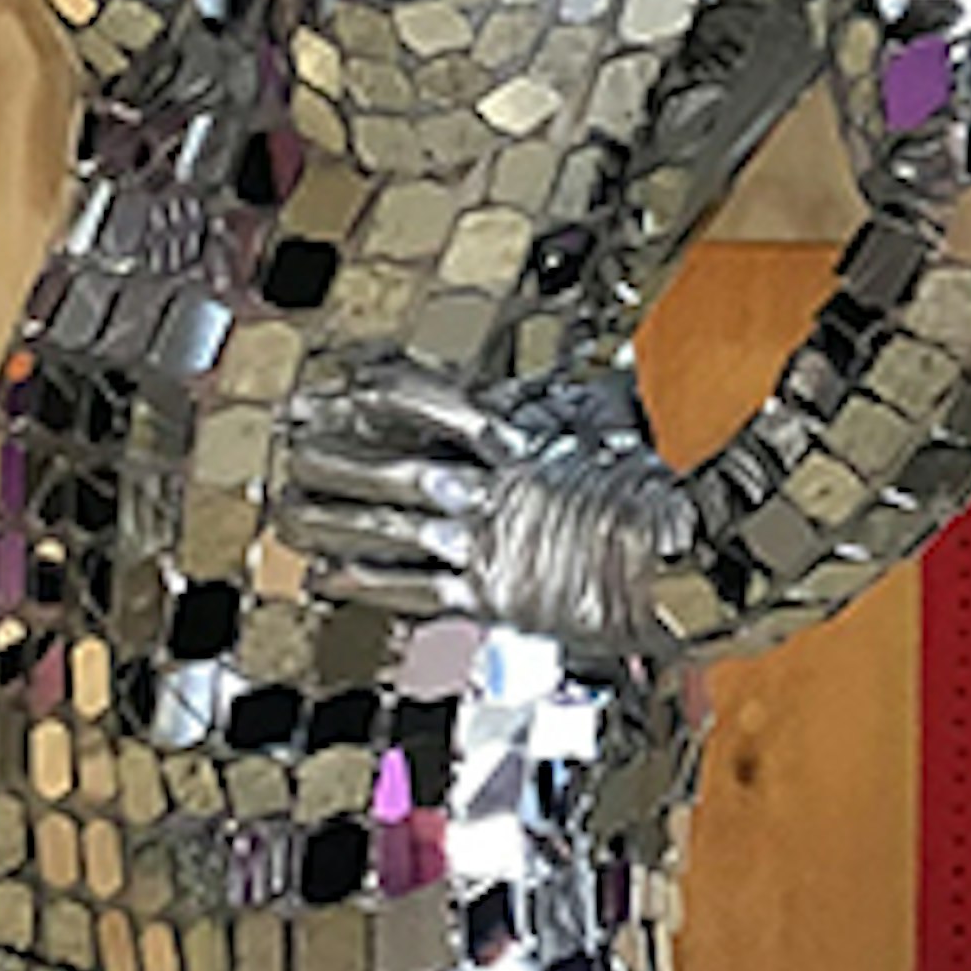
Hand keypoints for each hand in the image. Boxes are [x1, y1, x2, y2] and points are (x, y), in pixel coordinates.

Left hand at [267, 369, 697, 652]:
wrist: (684, 567)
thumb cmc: (667, 501)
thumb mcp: (624, 431)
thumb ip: (591, 407)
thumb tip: (596, 376)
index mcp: (520, 442)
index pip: (430, 406)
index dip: (378, 397)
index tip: (337, 390)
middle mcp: (490, 490)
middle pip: (391, 464)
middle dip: (333, 454)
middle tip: (287, 443)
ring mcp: (484, 544)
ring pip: (386, 525)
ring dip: (329, 517)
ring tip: (286, 509)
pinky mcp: (488, 594)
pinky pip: (409, 586)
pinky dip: (361, 580)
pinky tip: (324, 577)